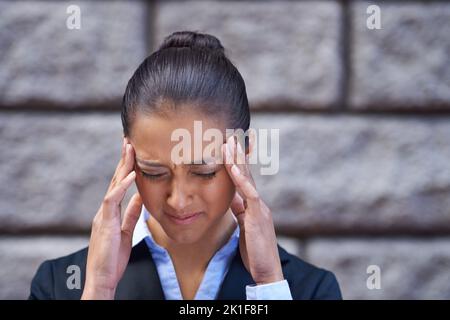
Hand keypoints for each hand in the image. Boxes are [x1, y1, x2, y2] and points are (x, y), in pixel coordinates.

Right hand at [81, 138, 142, 298]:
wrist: (103, 277)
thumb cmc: (113, 257)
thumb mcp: (126, 231)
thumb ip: (132, 213)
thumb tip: (140, 197)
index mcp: (111, 211)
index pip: (119, 184)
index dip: (126, 167)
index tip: (133, 152)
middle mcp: (106, 209)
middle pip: (115, 179)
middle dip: (123, 159)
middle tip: (129, 140)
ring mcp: (104, 215)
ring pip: (113, 184)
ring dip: (122, 165)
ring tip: (129, 148)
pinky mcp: (105, 222)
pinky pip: (112, 200)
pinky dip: (122, 186)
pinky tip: (131, 175)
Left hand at [222, 134, 283, 284]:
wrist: (266, 270)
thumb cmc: (254, 250)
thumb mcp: (244, 225)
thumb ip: (239, 210)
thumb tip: (231, 198)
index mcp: (253, 204)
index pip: (243, 178)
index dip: (237, 162)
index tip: (230, 145)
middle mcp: (257, 202)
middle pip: (246, 173)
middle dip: (238, 153)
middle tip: (231, 134)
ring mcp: (259, 207)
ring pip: (247, 178)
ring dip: (237, 159)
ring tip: (230, 142)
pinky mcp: (258, 216)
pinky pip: (248, 193)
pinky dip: (240, 179)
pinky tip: (232, 166)